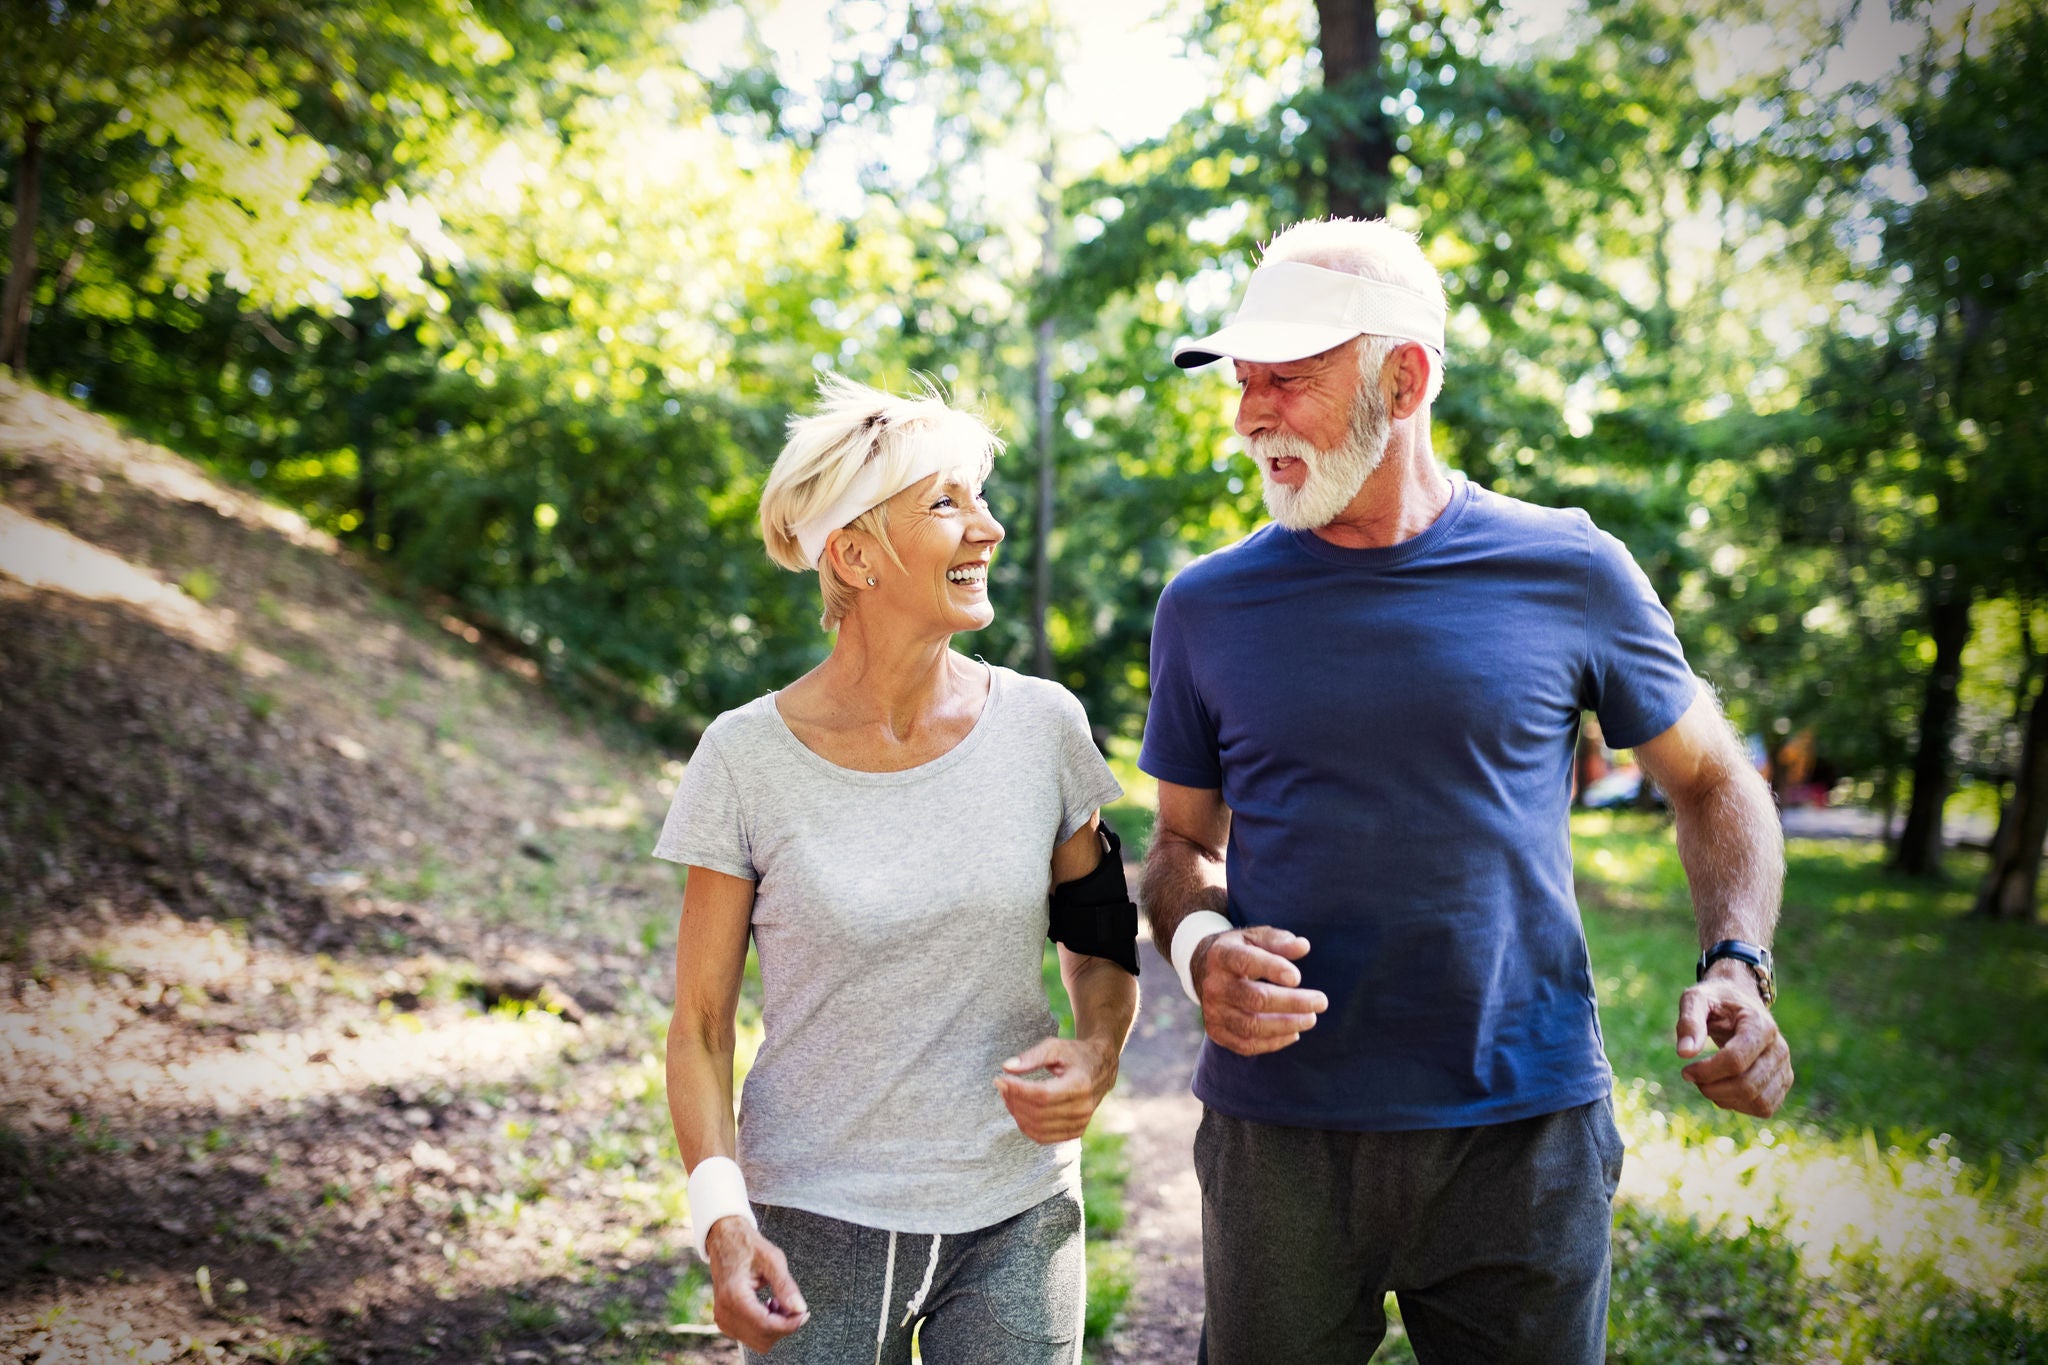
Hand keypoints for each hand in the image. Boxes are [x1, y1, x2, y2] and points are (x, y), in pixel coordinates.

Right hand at [705, 1215, 808, 1352]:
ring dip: (774, 1327)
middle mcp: (725, 1311)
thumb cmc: (748, 1246)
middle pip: (763, 1338)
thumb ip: (786, 1285)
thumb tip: (800, 1309)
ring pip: (757, 1341)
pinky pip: (750, 1335)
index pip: (766, 1325)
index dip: (790, 1324)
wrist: (725, 1240)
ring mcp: (723, 1318)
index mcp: (734, 1296)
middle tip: (792, 1304)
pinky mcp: (725, 1320)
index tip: (804, 1313)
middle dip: (783, 1326)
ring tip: (779, 1302)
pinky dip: (764, 1326)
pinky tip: (768, 1306)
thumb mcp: (772, 1259)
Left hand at [995, 1036, 1117, 1142]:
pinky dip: (1026, 1126)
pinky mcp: (1075, 1132)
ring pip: (1038, 1128)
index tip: (1000, 1079)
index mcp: (1080, 1084)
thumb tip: (1006, 1067)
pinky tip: (1018, 1110)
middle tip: (1001, 1085)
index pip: (1042, 1094)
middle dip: (1013, 1100)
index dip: (1017, 1089)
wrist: (1100, 1068)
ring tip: (1008, 1096)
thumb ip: (1031, 1056)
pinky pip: (1043, 1137)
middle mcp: (1083, 1108)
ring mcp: (1080, 1123)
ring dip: (1017, 1113)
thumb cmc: (1075, 1055)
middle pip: (1038, 1112)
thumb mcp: (1055, 1047)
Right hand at [1194, 926, 1327, 1056]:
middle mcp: (1214, 985)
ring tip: (1310, 1019)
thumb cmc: (1239, 951)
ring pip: (1251, 1026)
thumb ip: (1278, 941)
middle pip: (1254, 999)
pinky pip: (1246, 1045)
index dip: (1273, 969)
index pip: (1247, 962)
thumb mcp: (1255, 937)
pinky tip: (1293, 1034)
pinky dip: (1273, 1043)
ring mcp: (1213, 1011)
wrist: (1203, 970)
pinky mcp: (1216, 1031)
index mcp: (1222, 956)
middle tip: (1321, 1002)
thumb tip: (1303, 946)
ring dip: (1285, 1026)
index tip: (1297, 978)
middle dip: (1292, 1003)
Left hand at [1676, 969, 1792, 1117]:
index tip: (1686, 1070)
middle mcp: (1779, 1048)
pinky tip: (1723, 1090)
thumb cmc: (1716, 1000)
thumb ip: (1689, 1022)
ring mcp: (1784, 1066)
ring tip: (1707, 1084)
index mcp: (1760, 1025)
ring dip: (1725, 1100)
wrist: (1740, 1000)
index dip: (1706, 1071)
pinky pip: (1765, 1108)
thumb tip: (1684, 1053)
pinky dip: (1740, 1106)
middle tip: (1692, 1077)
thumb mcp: (1696, 999)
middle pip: (1748, 1086)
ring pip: (1758, 1102)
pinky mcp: (1783, 1081)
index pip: (1735, 1060)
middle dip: (1712, 1088)